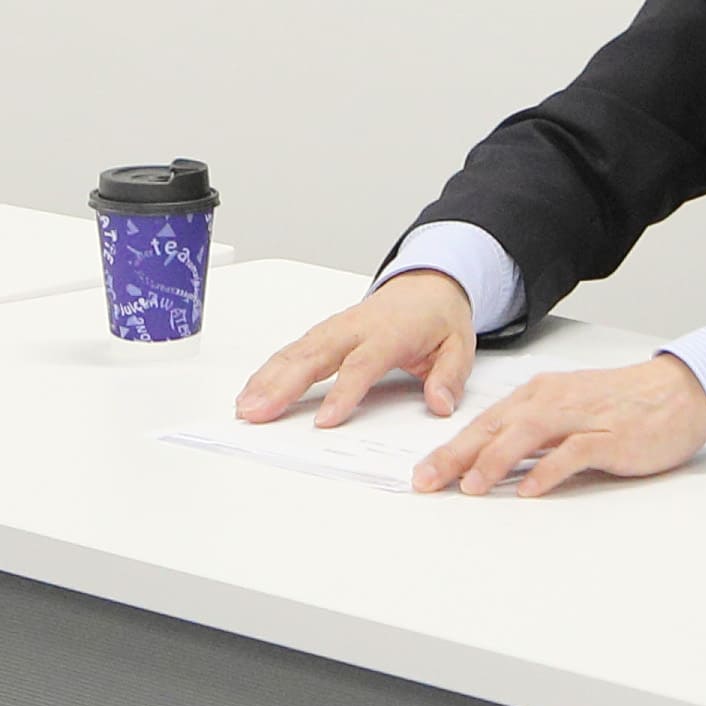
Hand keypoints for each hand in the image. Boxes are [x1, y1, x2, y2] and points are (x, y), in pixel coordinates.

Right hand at [237, 273, 474, 429]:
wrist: (427, 284)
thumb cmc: (437, 317)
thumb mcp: (459, 345)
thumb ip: (450, 376)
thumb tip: (440, 404)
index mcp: (389, 331)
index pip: (362, 364)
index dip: (342, 392)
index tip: (324, 420)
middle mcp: (356, 328)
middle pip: (314, 356)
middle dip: (283, 385)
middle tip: (260, 412)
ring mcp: (336, 329)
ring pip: (296, 352)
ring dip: (267, 379)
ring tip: (246, 407)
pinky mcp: (324, 333)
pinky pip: (292, 350)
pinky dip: (269, 370)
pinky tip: (252, 390)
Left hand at [412, 355, 705, 496]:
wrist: (679, 391)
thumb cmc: (623, 406)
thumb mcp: (569, 414)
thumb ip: (534, 437)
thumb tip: (493, 465)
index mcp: (540, 395)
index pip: (485, 423)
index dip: (451, 448)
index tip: (424, 473)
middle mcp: (554, 401)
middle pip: (496, 428)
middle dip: (456, 455)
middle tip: (427, 481)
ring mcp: (582, 417)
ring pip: (528, 435)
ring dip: (495, 461)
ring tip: (470, 486)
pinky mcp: (610, 436)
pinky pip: (573, 452)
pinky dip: (548, 470)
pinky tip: (530, 489)